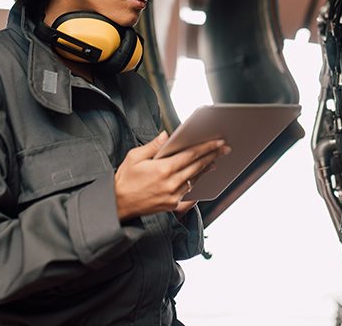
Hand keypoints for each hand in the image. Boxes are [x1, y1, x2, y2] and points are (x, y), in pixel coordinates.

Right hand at [114, 131, 229, 220]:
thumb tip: (166, 135)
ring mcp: (173, 196)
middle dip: (212, 155)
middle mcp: (171, 183)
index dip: (206, 147)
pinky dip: (196, 188)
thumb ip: (153, 146)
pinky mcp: (171, 205)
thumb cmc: (124, 180)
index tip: (217, 142)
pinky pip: (189, 195)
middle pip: (197, 166)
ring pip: (195, 180)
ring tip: (214, 161)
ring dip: (206, 169)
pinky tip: (200, 182)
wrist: (118, 204)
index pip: (191, 155)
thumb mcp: (134, 157)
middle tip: (224, 149)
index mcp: (163, 169)